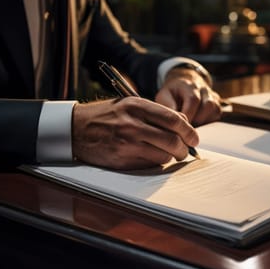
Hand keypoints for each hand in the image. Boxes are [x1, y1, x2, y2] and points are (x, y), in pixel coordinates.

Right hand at [71, 97, 198, 169]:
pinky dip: (155, 162)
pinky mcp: (122, 160)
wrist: (75, 129)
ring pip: (163, 155)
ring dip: (170, 157)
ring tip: (168, 154)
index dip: (189, 131)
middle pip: (172, 141)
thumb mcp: (129, 104)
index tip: (194, 138)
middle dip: (184, 149)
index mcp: (137, 106)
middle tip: (185, 150)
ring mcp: (127, 144)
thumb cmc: (107, 115)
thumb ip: (155, 112)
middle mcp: (132, 124)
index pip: (173, 120)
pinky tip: (150, 156)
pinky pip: (150, 164)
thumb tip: (184, 124)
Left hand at [155, 67, 221, 125]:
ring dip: (204, 121)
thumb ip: (168, 107)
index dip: (189, 115)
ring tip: (193, 126)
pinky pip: (217, 114)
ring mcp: (212, 95)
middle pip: (208, 105)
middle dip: (198, 120)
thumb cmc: (172, 94)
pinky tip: (199, 124)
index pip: (193, 99)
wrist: (182, 85)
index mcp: (188, 85)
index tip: (181, 125)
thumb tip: (177, 121)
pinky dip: (209, 122)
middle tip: (187, 128)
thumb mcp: (164, 97)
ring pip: (216, 109)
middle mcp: (203, 88)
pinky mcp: (217, 103)